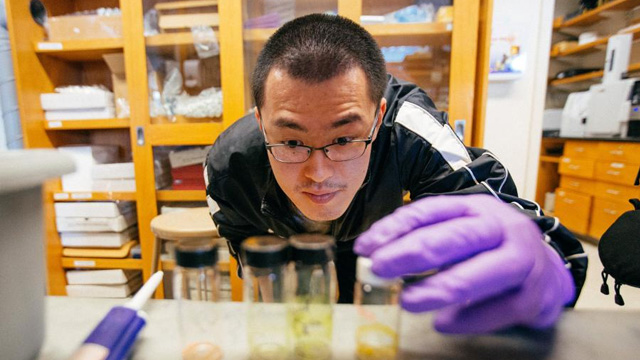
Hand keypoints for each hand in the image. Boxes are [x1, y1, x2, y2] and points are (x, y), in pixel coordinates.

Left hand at [354, 194, 574, 333]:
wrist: (547, 265)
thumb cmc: (489, 246)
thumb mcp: (458, 229)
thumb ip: (420, 235)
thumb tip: (370, 249)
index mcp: (476, 208)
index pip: (430, 211)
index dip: (394, 228)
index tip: (365, 247)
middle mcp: (502, 228)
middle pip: (457, 237)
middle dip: (413, 252)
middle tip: (379, 268)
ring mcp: (523, 259)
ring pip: (483, 273)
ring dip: (441, 288)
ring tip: (407, 301)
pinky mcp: (535, 294)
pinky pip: (503, 308)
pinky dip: (471, 319)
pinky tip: (443, 323)